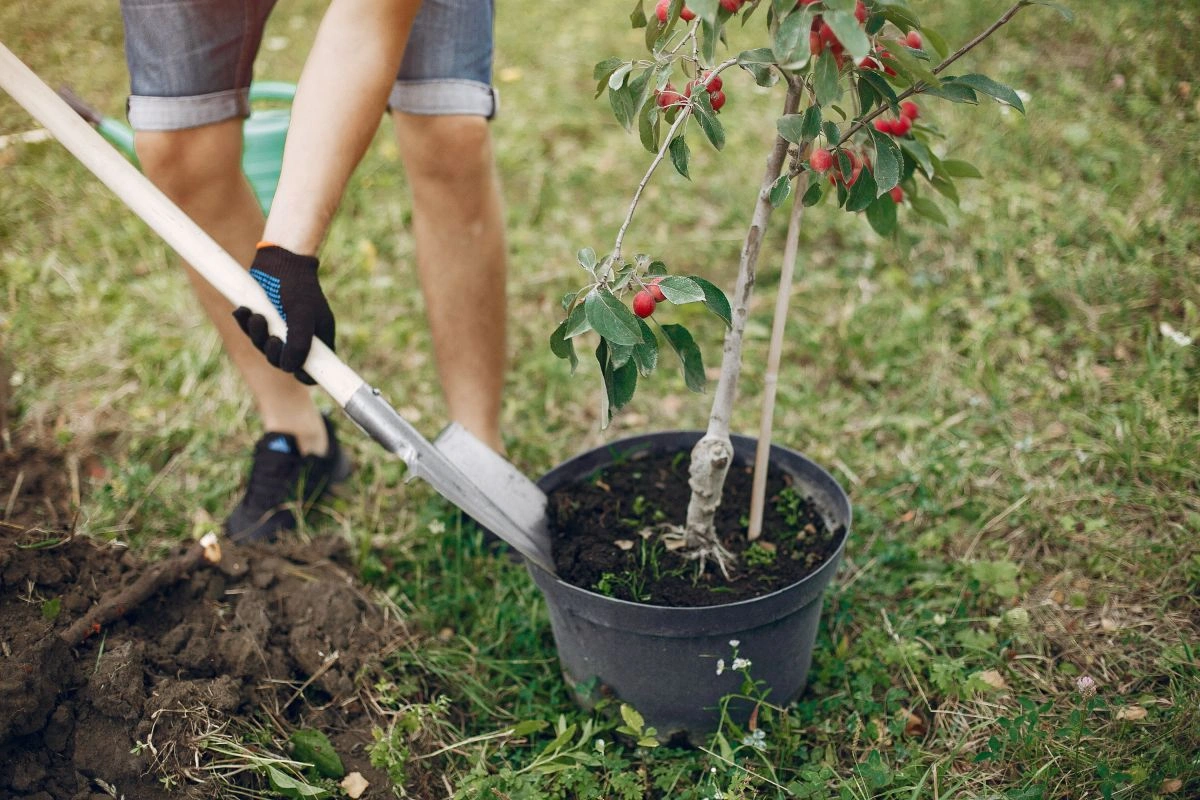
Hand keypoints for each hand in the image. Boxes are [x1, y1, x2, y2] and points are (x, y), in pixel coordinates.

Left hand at [233, 244, 333, 384]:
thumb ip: (299, 343)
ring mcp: (281, 329)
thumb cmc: (297, 285)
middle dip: (274, 352)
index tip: (294, 370)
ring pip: (264, 348)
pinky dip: (245, 323)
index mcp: (318, 339)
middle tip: (273, 338)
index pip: (313, 370)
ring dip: (256, 335)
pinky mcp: (264, 319)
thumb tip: (289, 368)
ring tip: (256, 316)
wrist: (279, 259)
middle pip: (284, 361)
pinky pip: (251, 332)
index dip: (304, 374)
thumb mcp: (302, 314)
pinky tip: (242, 311)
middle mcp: (300, 337)